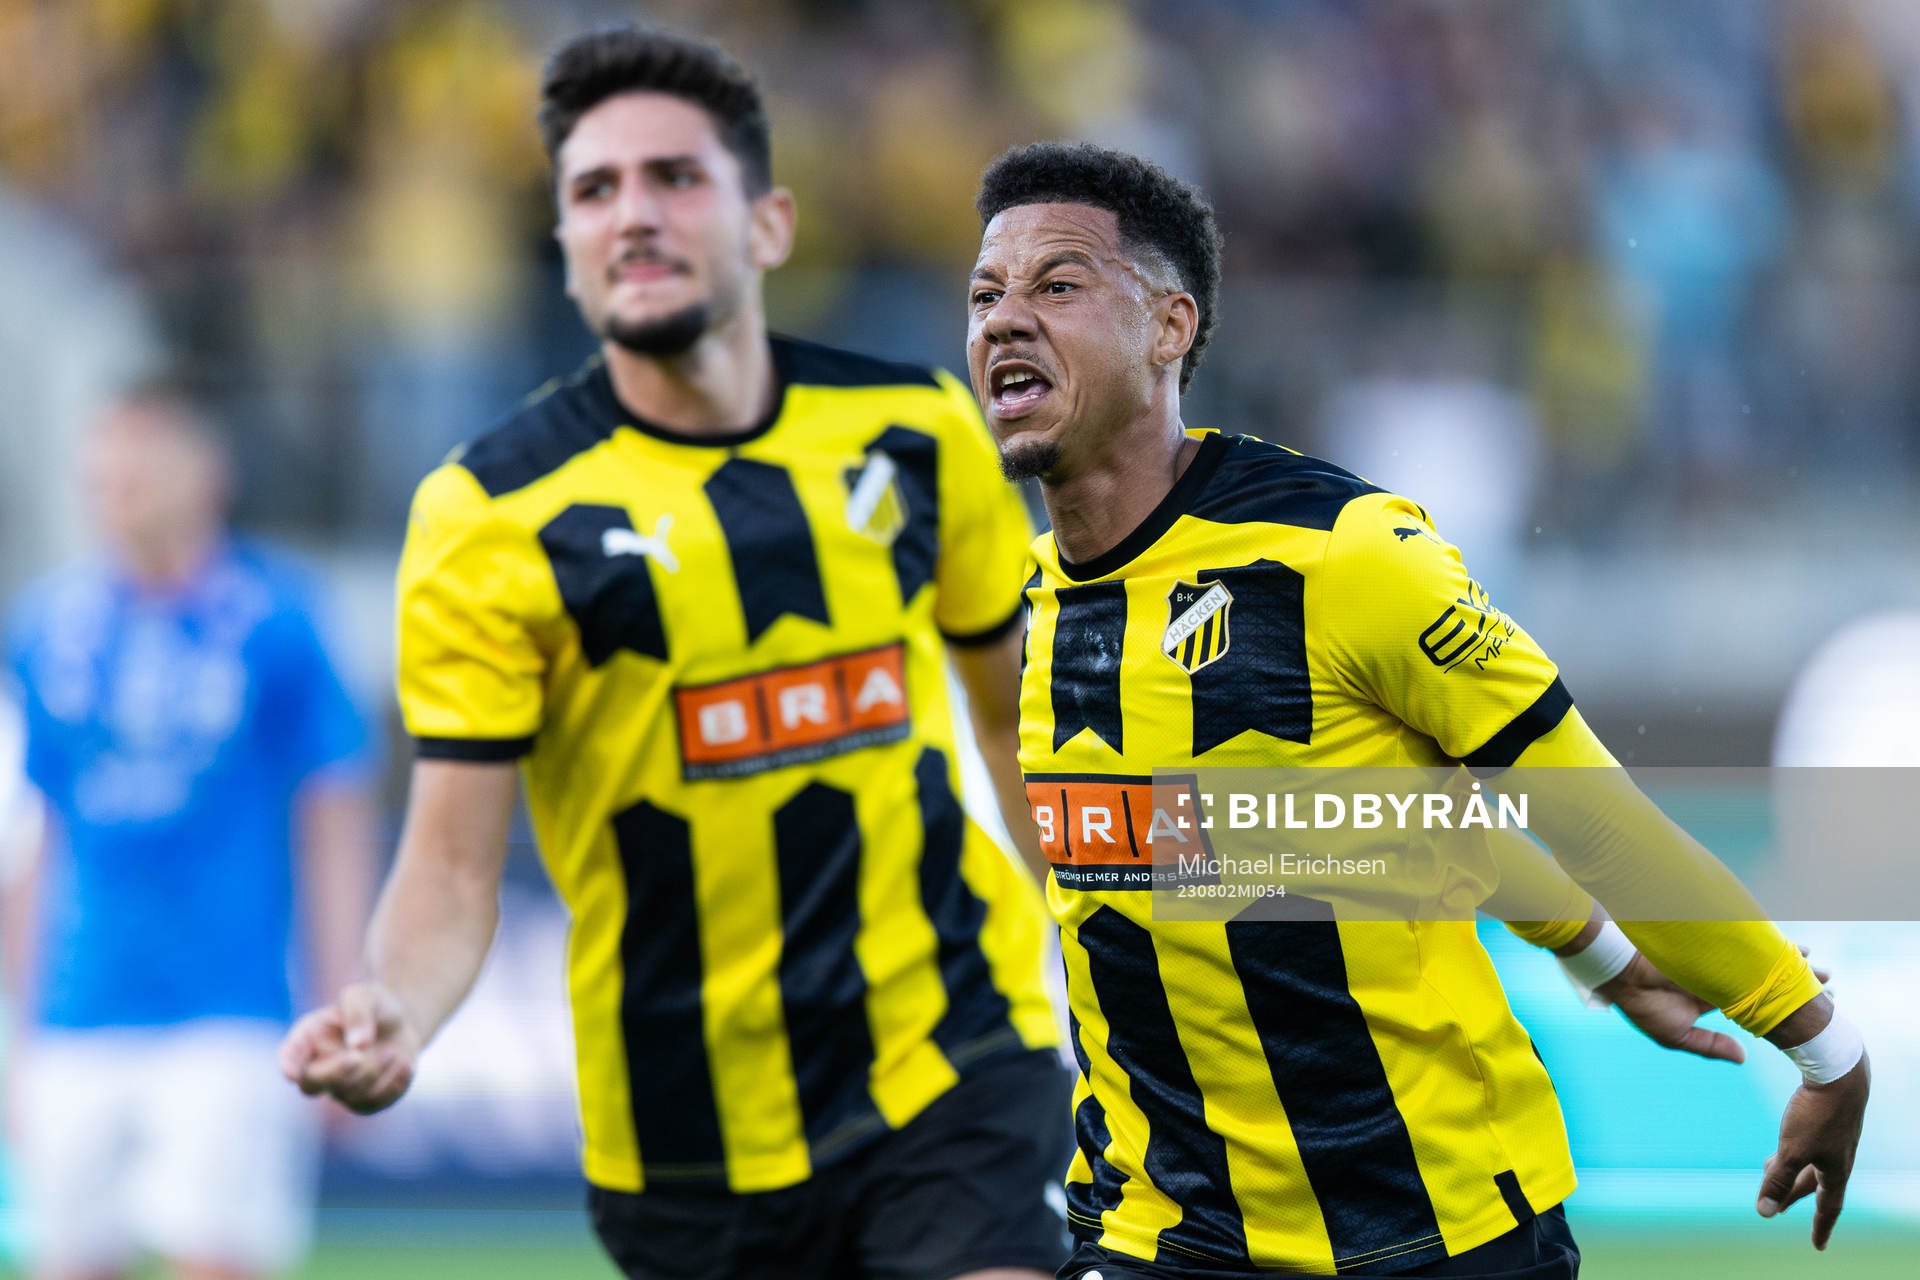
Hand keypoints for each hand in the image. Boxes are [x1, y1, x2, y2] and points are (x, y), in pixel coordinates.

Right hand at [278, 981, 421, 1114]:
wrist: (402, 1024)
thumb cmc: (375, 1005)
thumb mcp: (366, 995)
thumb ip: (358, 1012)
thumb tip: (358, 1045)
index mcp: (309, 1038)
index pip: (289, 1056)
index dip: (288, 1065)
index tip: (292, 1073)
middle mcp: (318, 1067)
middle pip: (311, 1085)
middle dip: (337, 1072)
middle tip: (359, 1055)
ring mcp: (339, 1087)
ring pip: (347, 1095)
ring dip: (374, 1073)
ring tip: (392, 1051)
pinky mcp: (363, 1101)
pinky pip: (372, 1104)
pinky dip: (392, 1085)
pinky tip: (404, 1064)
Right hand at [1596, 945, 1831, 1064]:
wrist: (1620, 969)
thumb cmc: (1642, 1005)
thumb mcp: (1676, 1035)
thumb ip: (1710, 1045)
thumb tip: (1744, 1056)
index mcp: (1708, 1000)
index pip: (1752, 1006)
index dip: (1779, 1007)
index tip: (1804, 1008)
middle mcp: (1717, 979)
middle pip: (1762, 982)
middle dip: (1792, 984)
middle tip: (1826, 986)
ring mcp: (1717, 961)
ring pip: (1761, 963)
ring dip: (1789, 965)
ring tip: (1818, 968)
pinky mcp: (1714, 944)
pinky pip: (1751, 946)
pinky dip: (1773, 948)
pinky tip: (1797, 950)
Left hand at [1756, 1052, 1869, 1248]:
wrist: (1838, 1071)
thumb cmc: (1816, 1114)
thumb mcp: (1792, 1151)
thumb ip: (1777, 1180)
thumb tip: (1764, 1213)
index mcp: (1836, 1170)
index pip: (1828, 1207)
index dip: (1820, 1227)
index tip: (1817, 1246)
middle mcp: (1839, 1156)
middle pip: (1813, 1184)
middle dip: (1793, 1196)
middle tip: (1776, 1208)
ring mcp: (1835, 1137)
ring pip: (1810, 1162)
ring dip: (1789, 1170)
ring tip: (1766, 1171)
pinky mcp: (1827, 1118)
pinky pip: (1810, 1144)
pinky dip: (1793, 1150)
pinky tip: (1785, 1141)